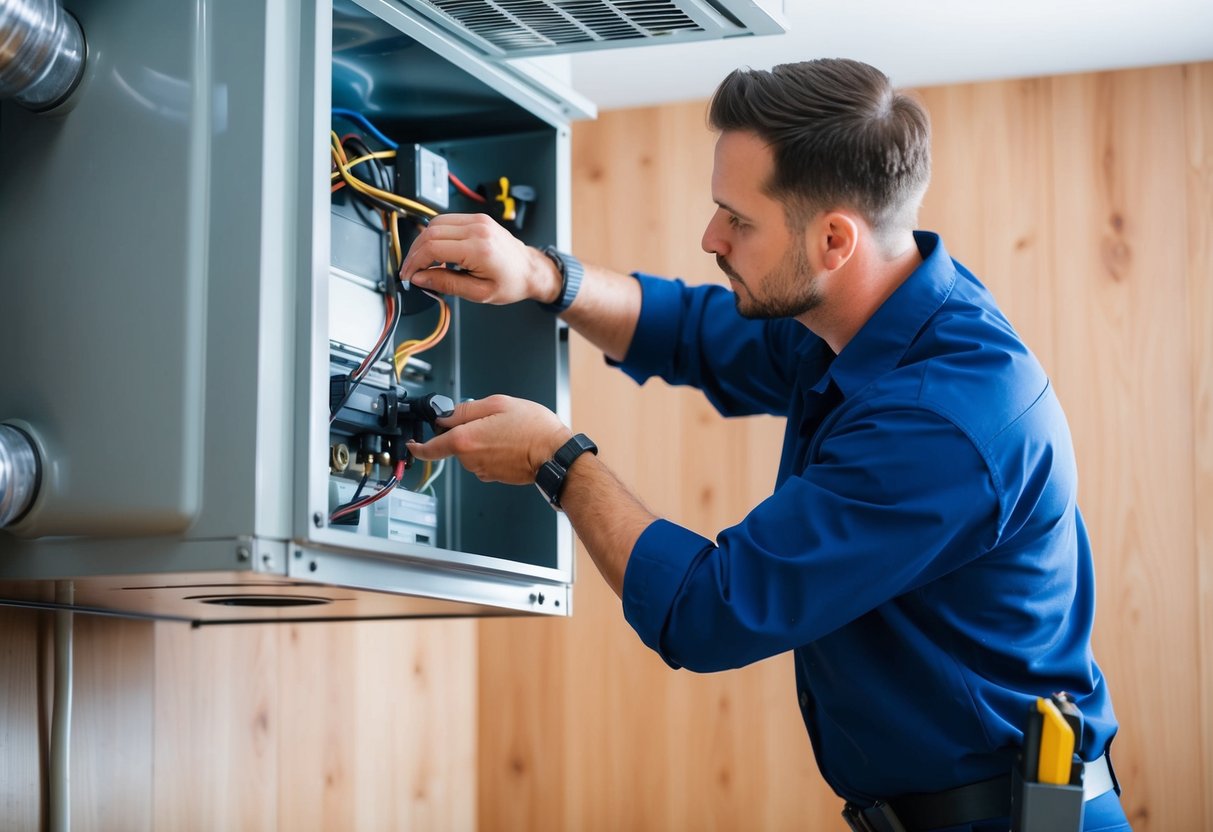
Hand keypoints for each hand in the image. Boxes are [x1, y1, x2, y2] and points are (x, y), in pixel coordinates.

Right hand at [400, 214, 560, 304]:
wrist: (530, 270)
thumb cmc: (511, 283)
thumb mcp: (478, 292)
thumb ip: (446, 283)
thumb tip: (420, 278)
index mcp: (479, 249)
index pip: (433, 247)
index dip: (415, 262)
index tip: (409, 275)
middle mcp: (478, 229)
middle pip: (430, 232)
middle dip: (415, 252)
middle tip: (411, 270)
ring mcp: (478, 220)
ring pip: (436, 223)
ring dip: (423, 242)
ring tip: (423, 263)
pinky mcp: (477, 218)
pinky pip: (447, 221)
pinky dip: (436, 235)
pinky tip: (437, 252)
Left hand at [407, 395, 571, 484]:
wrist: (556, 456)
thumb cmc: (534, 430)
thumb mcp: (498, 404)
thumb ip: (466, 409)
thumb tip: (446, 415)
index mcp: (465, 439)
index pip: (430, 447)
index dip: (418, 445)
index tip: (413, 443)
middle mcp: (470, 459)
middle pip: (455, 444)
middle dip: (466, 431)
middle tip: (490, 419)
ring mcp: (482, 470)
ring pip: (472, 451)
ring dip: (482, 440)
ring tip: (508, 431)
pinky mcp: (494, 476)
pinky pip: (485, 460)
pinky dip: (493, 451)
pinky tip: (512, 443)